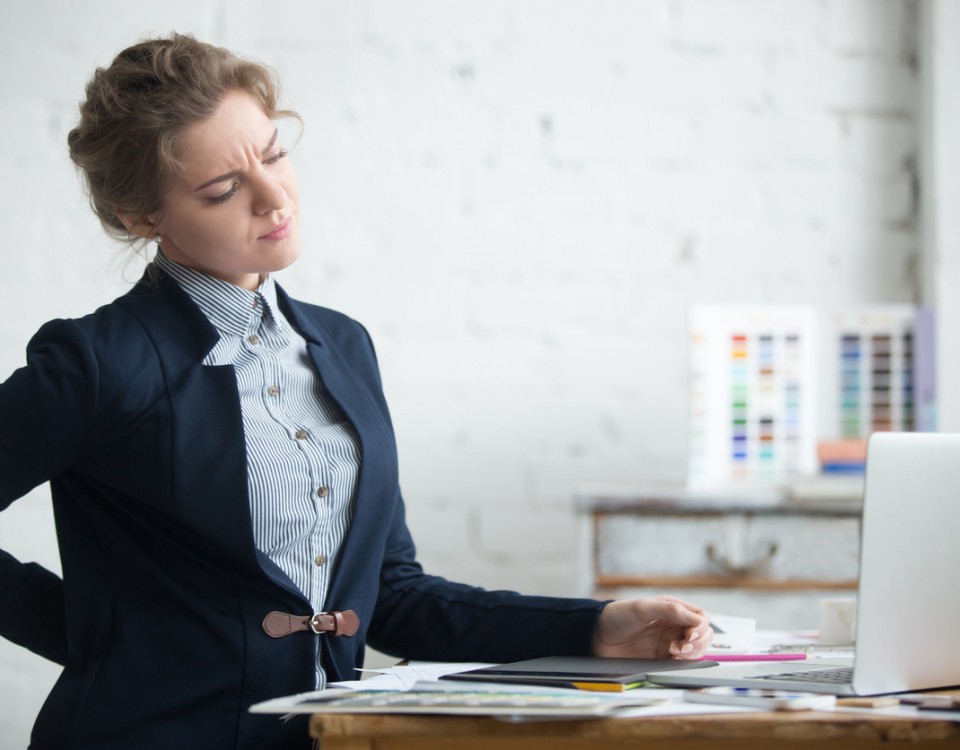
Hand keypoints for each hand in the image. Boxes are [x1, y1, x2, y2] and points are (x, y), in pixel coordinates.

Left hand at [591, 596, 712, 659]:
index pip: (701, 618)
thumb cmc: (617, 616)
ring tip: (673, 654)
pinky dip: (683, 666)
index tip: (690, 636)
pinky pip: (682, 665)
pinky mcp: (662, 660)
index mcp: (672, 610)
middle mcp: (674, 627)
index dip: (701, 628)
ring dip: (691, 654)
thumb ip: (669, 610)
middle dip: (698, 644)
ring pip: (696, 651)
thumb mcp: (642, 608)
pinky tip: (671, 663)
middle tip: (679, 648)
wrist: (596, 636)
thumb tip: (696, 620)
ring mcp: (670, 644)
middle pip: (703, 636)